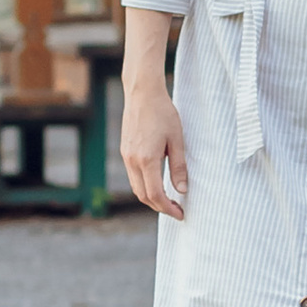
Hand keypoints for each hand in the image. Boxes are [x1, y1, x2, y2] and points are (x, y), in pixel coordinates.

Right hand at [121, 78, 189, 214]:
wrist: (142, 93)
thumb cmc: (163, 113)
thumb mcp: (177, 140)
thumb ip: (179, 167)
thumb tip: (182, 190)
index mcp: (147, 160)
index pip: (155, 195)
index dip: (168, 208)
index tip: (180, 213)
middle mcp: (132, 161)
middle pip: (143, 196)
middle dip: (160, 207)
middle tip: (177, 210)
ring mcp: (126, 156)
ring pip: (136, 187)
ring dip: (151, 198)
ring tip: (169, 200)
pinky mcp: (125, 151)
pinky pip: (133, 176)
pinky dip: (144, 185)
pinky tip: (157, 183)